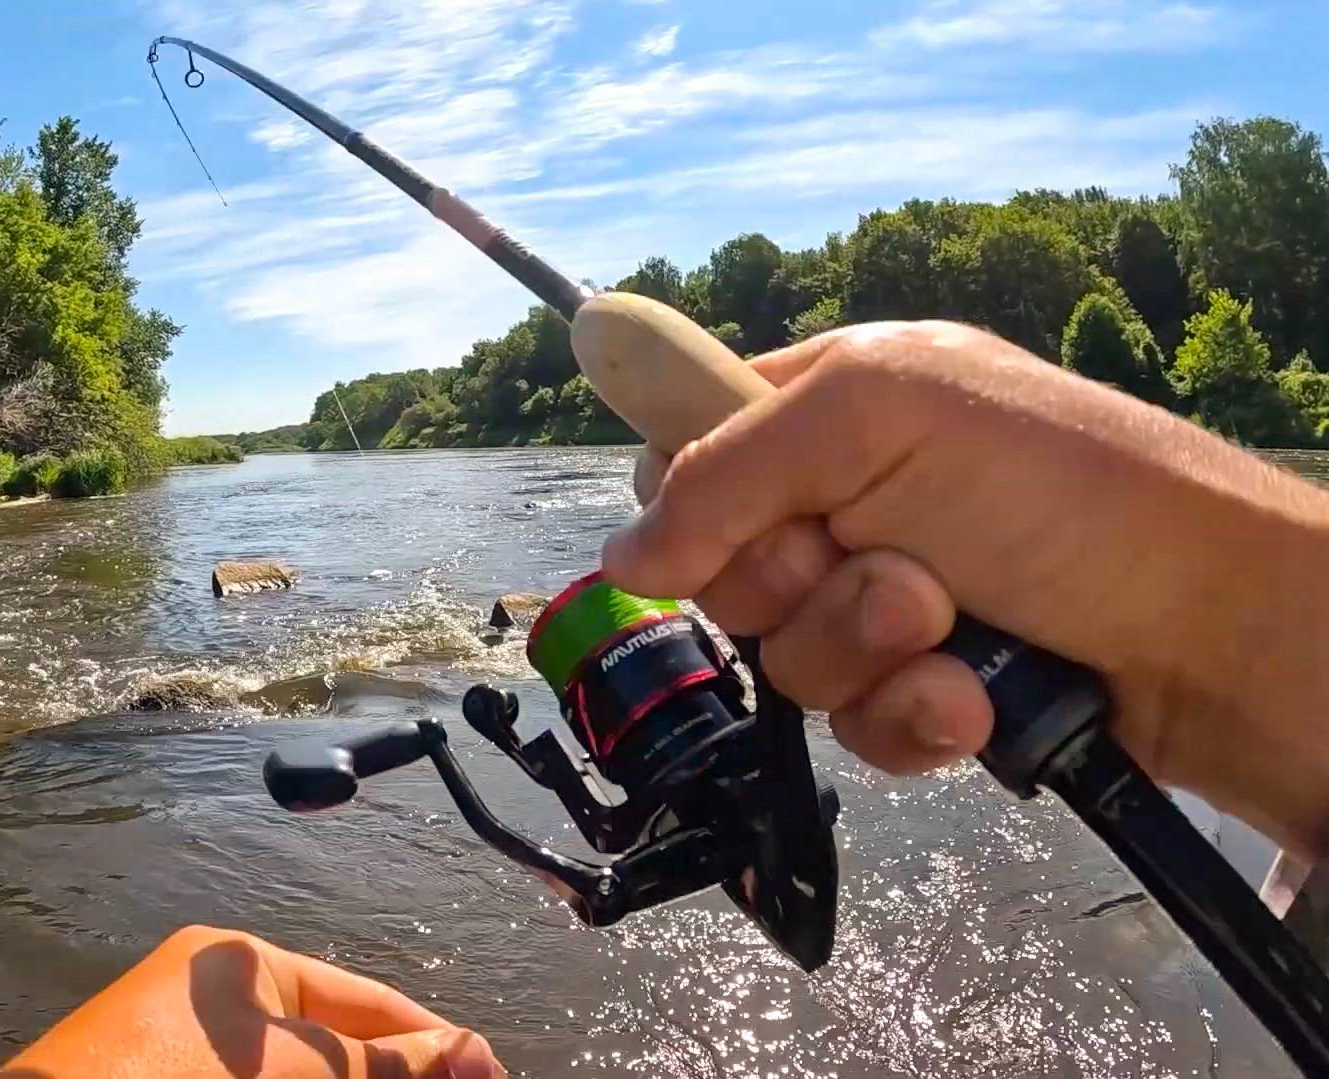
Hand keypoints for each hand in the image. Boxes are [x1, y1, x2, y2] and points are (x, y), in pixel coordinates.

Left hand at [0, 925, 503, 1078]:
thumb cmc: (177, 1077)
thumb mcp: (298, 1067)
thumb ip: (382, 1063)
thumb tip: (468, 1051)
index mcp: (244, 966)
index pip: (362, 1000)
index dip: (431, 1038)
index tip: (489, 1069)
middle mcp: (221, 1005)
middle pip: (340, 1044)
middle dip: (402, 1072)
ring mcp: (197, 1056)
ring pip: (307, 1072)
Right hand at [601, 320, 1328, 857]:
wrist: (1217, 626)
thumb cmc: (1064, 492)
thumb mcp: (880, 422)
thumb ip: (724, 475)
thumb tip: (620, 563)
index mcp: (836, 398)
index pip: (691, 444)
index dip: (693, 496)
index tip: (749, 515)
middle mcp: (852, 494)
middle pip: (723, 568)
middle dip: (800, 584)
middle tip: (894, 565)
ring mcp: (887, 595)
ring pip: (785, 657)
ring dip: (864, 653)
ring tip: (956, 628)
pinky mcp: (925, 686)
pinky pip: (850, 726)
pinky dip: (909, 717)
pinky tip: (972, 697)